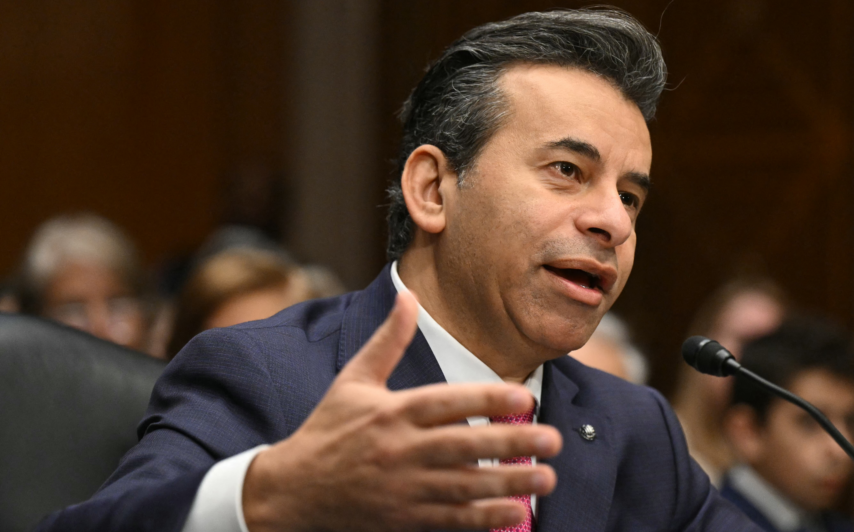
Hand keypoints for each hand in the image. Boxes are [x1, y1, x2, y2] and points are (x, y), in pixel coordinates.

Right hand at [242, 291, 562, 531]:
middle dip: (511, 443)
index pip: (446, 403)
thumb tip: (409, 294)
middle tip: (553, 439)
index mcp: (392, 412)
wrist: (292, 490)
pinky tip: (515, 512)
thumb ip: (388, 340)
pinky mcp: (403, 518)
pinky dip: (483, 518)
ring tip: (546, 478)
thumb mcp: (353, 380)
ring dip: (508, 484)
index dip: (485, 400)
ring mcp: (403, 488)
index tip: (524, 396)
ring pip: (463, 486)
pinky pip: (450, 519)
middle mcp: (400, 450)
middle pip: (463, 446)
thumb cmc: (328, 429)